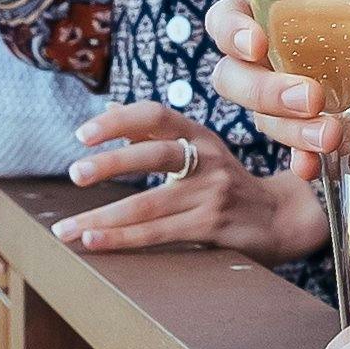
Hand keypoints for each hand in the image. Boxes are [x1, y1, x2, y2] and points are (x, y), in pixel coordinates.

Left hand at [56, 103, 334, 263]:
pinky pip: (160, 234)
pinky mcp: (213, 227)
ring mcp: (213, 194)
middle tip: (74, 173)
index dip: (119, 121)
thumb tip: (109, 107)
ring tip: (66, 229)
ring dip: (102, 218)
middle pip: (154, 156)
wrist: (283, 219)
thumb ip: (157, 133)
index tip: (82, 133)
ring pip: (149, 205)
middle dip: (110, 164)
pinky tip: (95, 241)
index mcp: (199, 135)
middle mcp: (208, 159)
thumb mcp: (200, 151)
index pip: (156, 116)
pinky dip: (123, 238)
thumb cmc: (229, 184)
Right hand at [206, 0, 349, 176]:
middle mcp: (279, 60)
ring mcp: (291, 105)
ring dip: (290, 129)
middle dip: (262, 90)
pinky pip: (290, 152)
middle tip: (311, 98)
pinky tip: (313, 165)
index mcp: (289, 16)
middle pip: (233, 76)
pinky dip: (300, 159)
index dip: (230, 29)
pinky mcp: (310, 139)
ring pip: (261, 117)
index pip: (231, 17)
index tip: (256, 43)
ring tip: (332, 134)